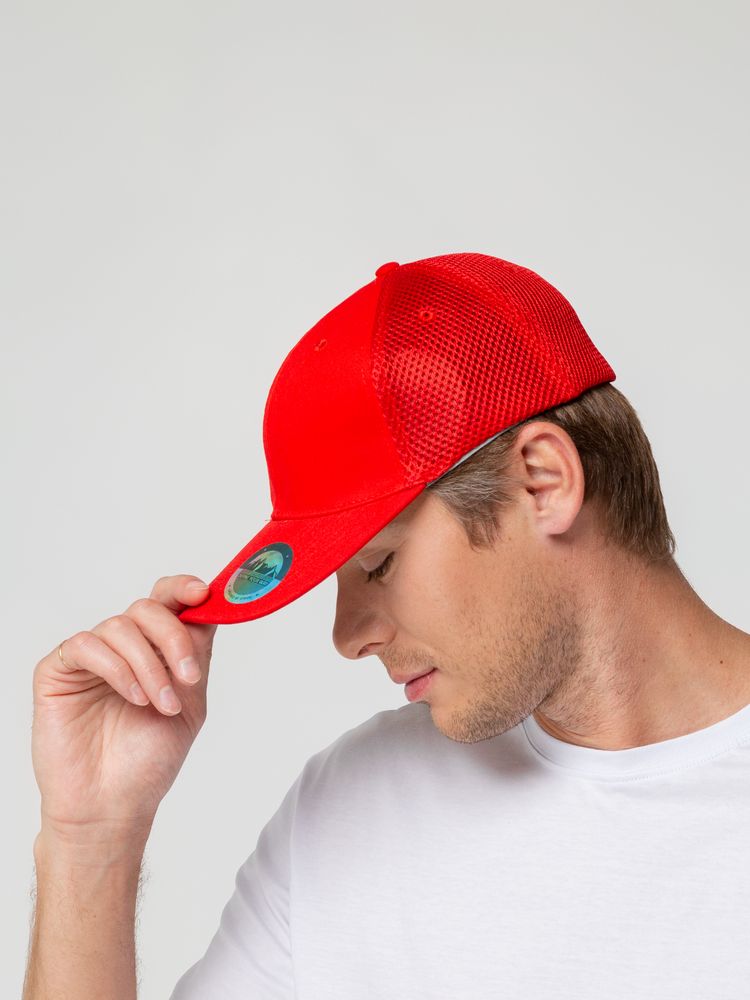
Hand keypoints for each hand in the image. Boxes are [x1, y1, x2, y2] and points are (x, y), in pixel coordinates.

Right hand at [31, 575, 216, 843]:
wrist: (112, 805)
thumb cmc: (148, 760)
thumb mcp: (190, 703)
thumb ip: (197, 655)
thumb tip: (211, 609)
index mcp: (155, 650)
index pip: (167, 602)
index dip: (184, 589)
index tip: (203, 593)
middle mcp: (123, 647)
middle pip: (148, 608)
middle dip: (174, 637)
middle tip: (188, 676)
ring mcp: (90, 657)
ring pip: (120, 626)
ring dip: (149, 665)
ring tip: (159, 704)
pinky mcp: (58, 670)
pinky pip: (87, 646)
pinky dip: (117, 669)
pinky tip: (132, 697)